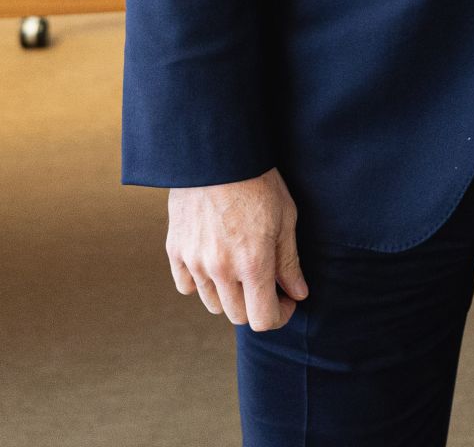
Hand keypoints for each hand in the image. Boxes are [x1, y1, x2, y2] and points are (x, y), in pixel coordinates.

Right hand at [167, 167, 308, 331]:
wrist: (217, 155)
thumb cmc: (259, 182)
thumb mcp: (285, 218)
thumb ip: (290, 262)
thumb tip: (298, 294)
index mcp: (252, 263)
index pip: (262, 319)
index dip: (279, 316)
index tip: (287, 302)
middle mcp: (220, 269)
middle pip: (237, 316)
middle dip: (257, 306)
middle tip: (269, 286)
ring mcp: (194, 262)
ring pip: (212, 304)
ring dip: (230, 297)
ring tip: (242, 270)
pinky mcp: (175, 252)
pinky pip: (187, 286)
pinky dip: (201, 283)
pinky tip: (215, 263)